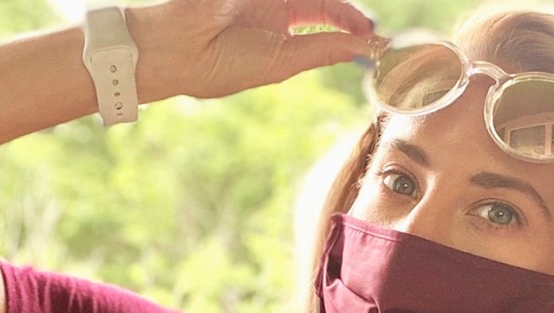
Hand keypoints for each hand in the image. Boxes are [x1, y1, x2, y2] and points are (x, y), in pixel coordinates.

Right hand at [126, 0, 376, 101]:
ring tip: (355, 22)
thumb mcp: (284, 60)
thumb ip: (327, 48)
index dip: (352, 22)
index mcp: (280, 31)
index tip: (375, 36)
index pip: (327, 17)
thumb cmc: (224, 65)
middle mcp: (271, 5)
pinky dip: (316, 3)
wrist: (178, 50)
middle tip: (368, 25)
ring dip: (332, 6)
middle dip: (349, 11)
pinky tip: (329, 9)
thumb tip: (372, 48)